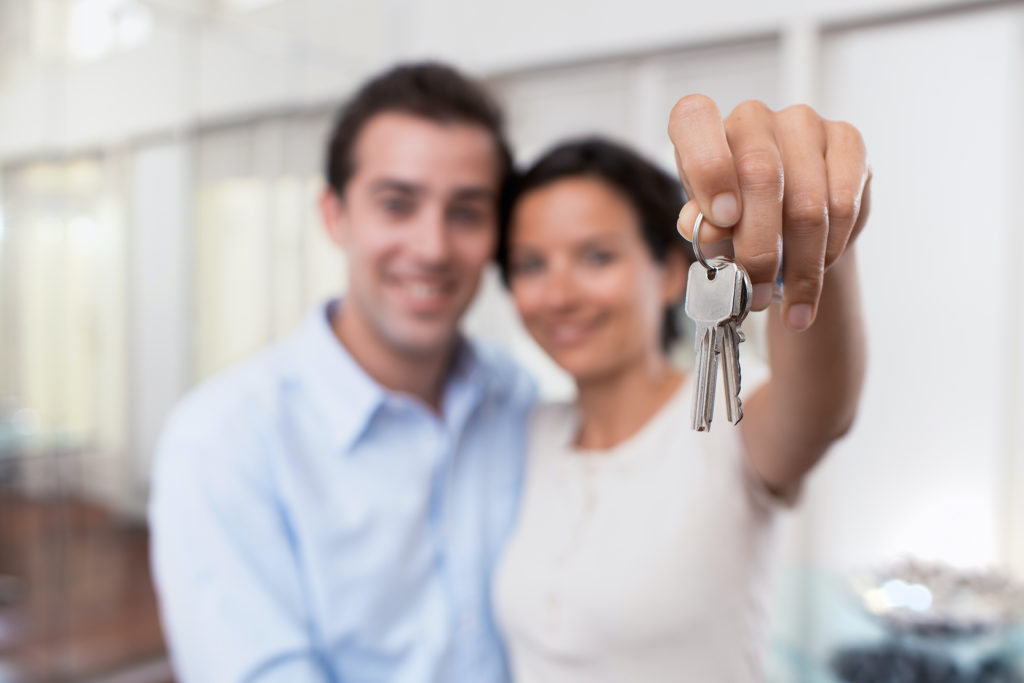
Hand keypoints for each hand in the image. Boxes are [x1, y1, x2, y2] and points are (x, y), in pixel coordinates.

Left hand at [669, 96, 870, 330]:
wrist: (786, 218)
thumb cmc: (734, 219)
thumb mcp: (707, 226)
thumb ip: (702, 226)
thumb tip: (706, 230)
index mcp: (701, 127)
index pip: (694, 120)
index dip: (708, 169)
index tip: (721, 220)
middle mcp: (751, 116)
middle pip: (760, 176)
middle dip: (759, 250)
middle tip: (755, 296)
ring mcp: (802, 123)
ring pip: (808, 202)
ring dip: (800, 265)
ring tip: (791, 300)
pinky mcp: (846, 140)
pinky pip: (844, 205)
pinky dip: (830, 249)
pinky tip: (819, 268)